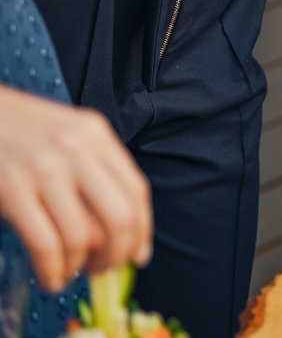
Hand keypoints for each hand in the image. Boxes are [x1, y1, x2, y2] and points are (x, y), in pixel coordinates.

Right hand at [0, 87, 151, 291]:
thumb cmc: (18, 130)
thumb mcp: (65, 136)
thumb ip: (93, 170)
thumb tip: (115, 233)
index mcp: (95, 134)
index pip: (136, 191)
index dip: (142, 231)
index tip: (138, 255)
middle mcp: (76, 149)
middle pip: (120, 217)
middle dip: (117, 254)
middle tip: (104, 269)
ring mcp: (44, 169)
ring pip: (82, 237)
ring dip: (80, 266)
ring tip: (71, 273)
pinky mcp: (12, 189)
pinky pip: (46, 244)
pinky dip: (52, 270)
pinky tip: (51, 277)